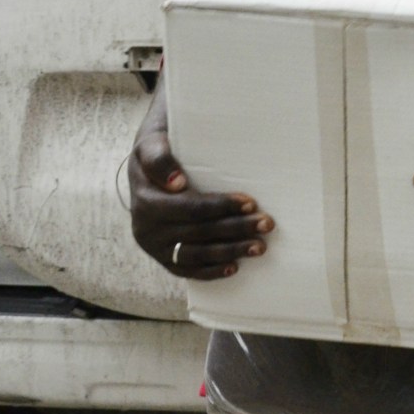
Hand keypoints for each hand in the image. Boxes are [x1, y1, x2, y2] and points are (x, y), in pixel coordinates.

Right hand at [128, 98, 272, 280]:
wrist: (146, 164)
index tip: (251, 201)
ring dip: (230, 251)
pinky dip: (210, 271)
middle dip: (236, 229)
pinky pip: (186, 270)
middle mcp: (145, 227)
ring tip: (260, 247)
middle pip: (198, 232)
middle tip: (268, 223)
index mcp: (145, 199)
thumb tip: (176, 182)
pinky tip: (234, 267)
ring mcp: (154, 246)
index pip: (190, 208)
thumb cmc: (159, 147)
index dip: (222, 206)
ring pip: (195, 255)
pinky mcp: (162, 256)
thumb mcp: (153, 141)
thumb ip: (159, 157)